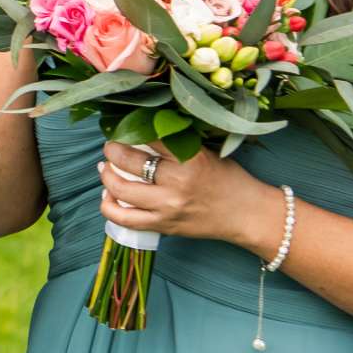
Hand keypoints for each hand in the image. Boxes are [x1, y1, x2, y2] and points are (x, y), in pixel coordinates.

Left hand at [97, 141, 276, 249]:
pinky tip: (108, 197)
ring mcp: (169, 207)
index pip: (148, 136)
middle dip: (112, 150)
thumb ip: (176, 142)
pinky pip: (125, 220)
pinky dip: (109, 207)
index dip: (130, 129)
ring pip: (121, 191)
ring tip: (106, 169)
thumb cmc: (228, 179)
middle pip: (129, 162)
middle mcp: (177, 182)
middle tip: (110, 147)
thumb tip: (142, 127)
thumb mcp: (205, 152)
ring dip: (107, 177)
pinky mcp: (164, 226)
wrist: (247, 214)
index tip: (123, 126)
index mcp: (189, 158)